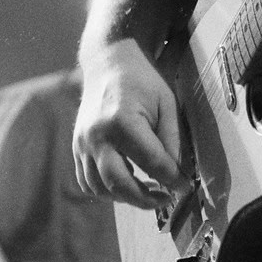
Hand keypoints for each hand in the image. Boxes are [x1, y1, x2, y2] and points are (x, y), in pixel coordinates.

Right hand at [73, 38, 187, 208]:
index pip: (152, 163)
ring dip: (126, 198)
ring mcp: (82, 143)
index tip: (185, 188)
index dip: (172, 180)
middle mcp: (97, 136)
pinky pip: (87, 181)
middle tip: (166, 198)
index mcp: (122, 122)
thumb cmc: (142, 81)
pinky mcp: (77, 147)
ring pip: (100, 188)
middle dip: (146, 199)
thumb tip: (178, 176)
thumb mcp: (166, 105)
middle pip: (119, 184)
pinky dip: (106, 191)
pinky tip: (125, 184)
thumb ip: (172, 141)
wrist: (108, 63)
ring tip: (147, 191)